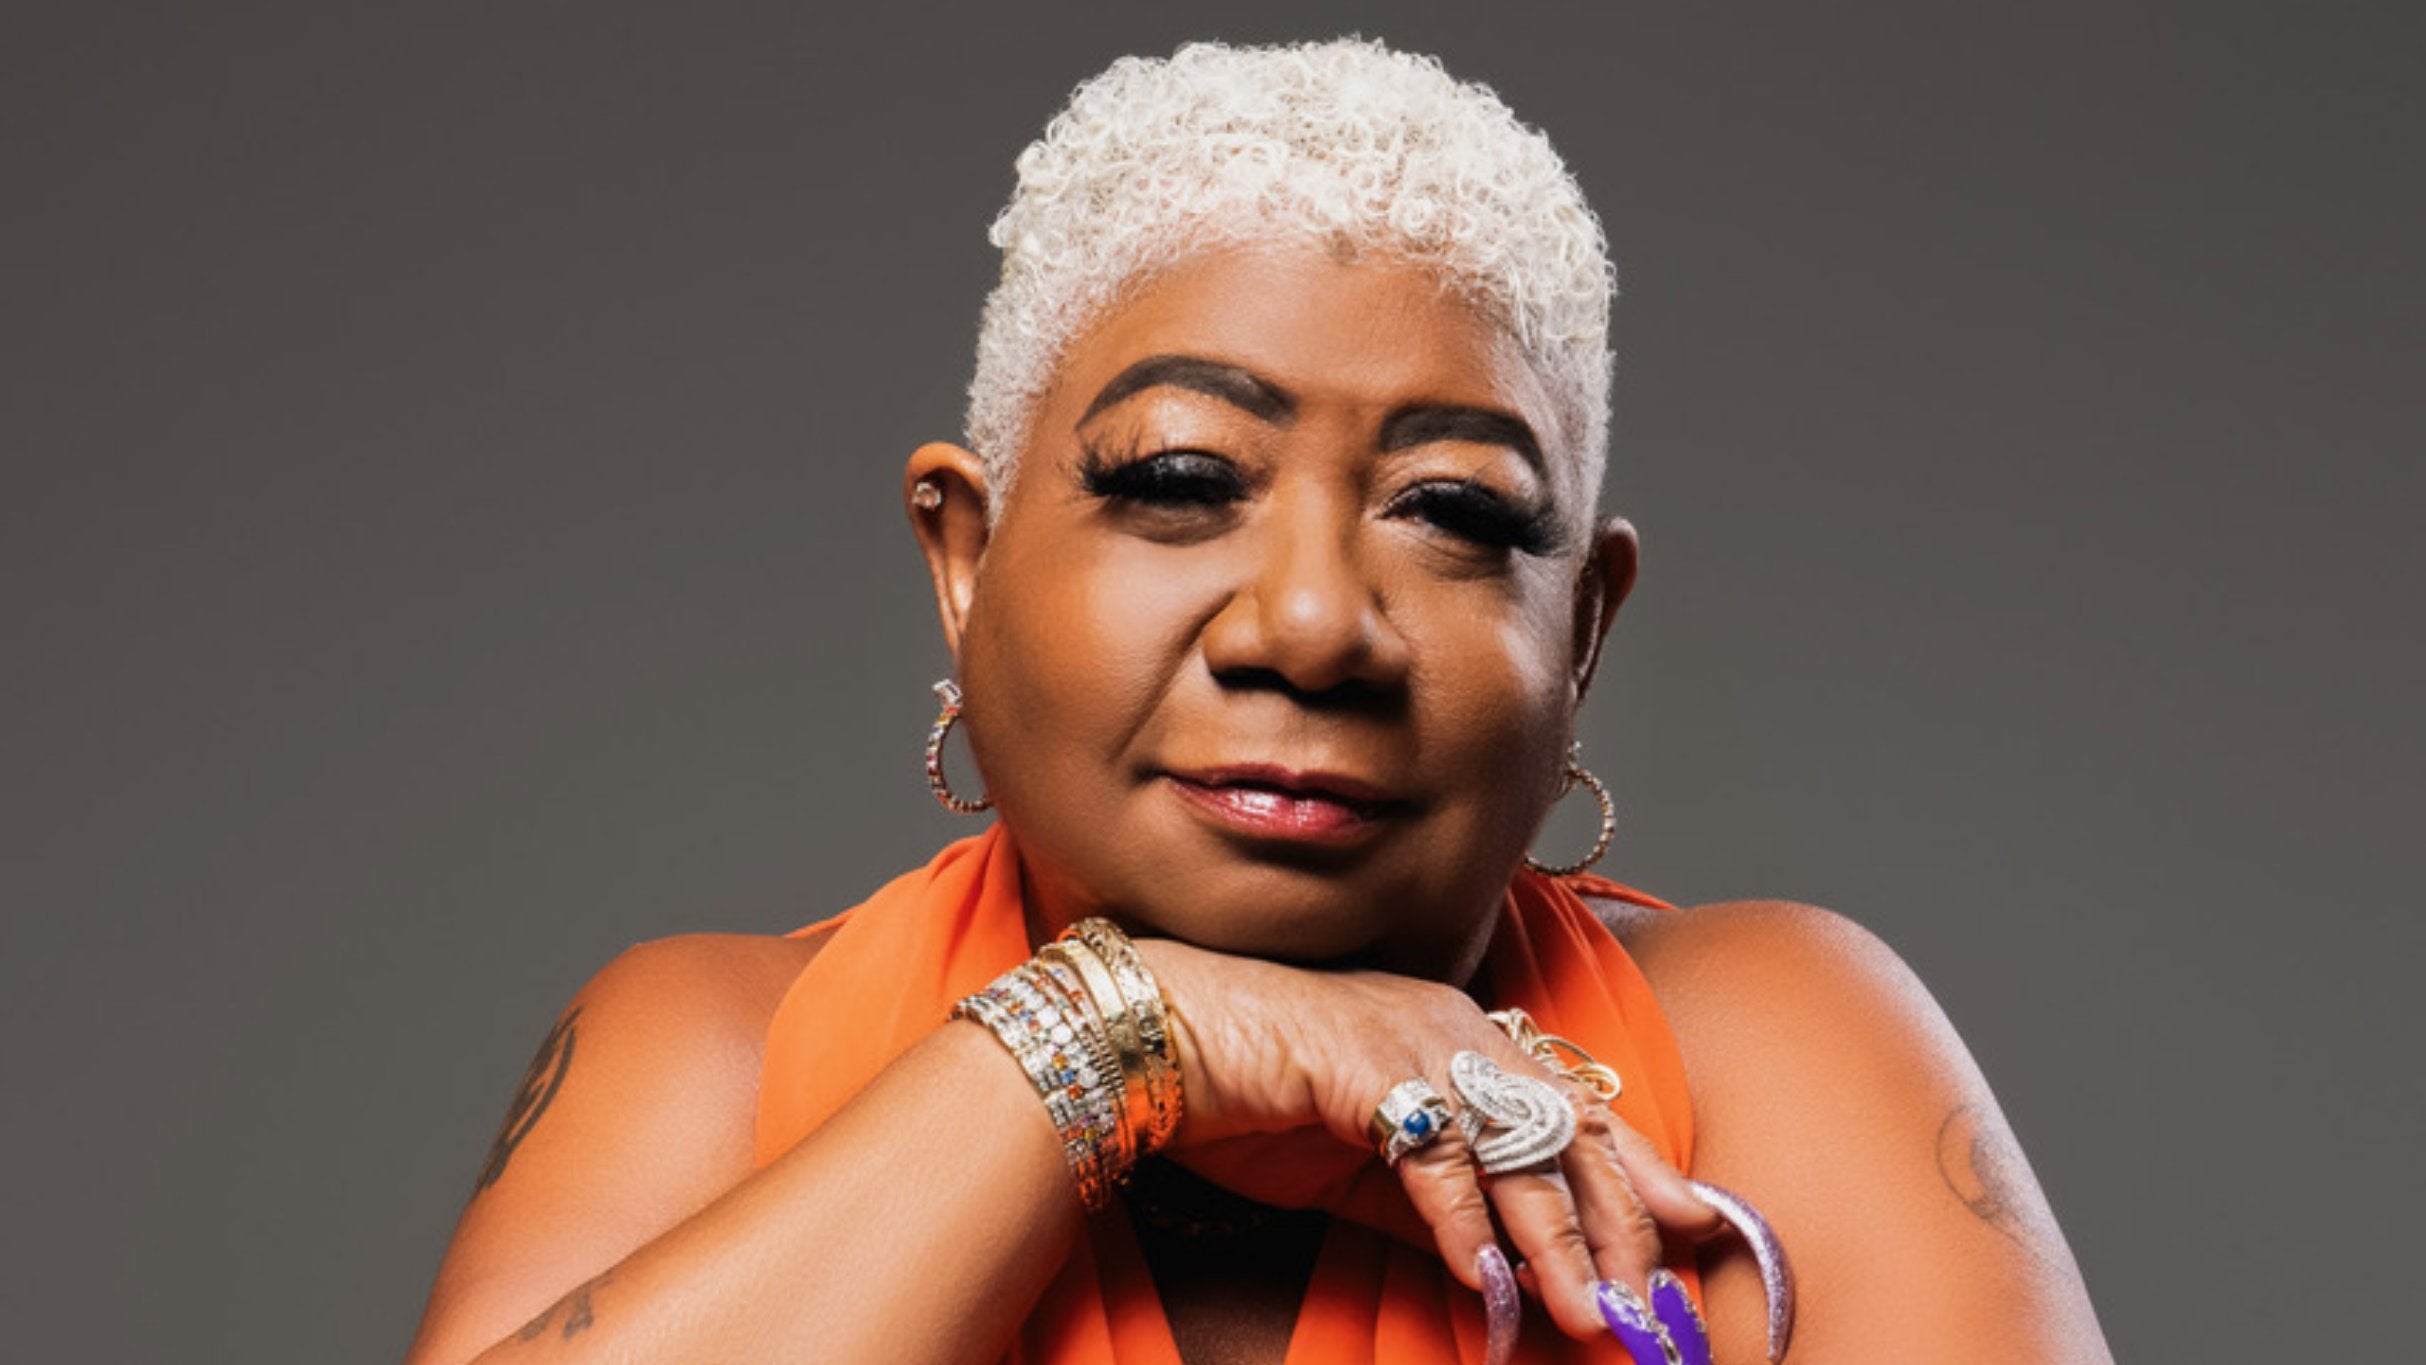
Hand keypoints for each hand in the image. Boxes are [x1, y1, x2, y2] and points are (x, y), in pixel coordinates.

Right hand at [1133, 938, 1721, 1345]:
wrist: (1151, 1038)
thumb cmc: (1250, 1090)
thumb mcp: (1361, 1166)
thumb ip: (1438, 1205)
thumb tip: (1506, 1269)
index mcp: (1464, 1037)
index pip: (1577, 1112)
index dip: (1642, 1175)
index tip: (1698, 1235)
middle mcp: (1455, 1026)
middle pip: (1568, 1131)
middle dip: (1622, 1223)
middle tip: (1656, 1304)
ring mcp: (1412, 1037)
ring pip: (1515, 1146)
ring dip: (1557, 1239)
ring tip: (1593, 1311)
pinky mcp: (1363, 1064)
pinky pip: (1432, 1155)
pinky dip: (1464, 1221)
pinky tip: (1487, 1279)